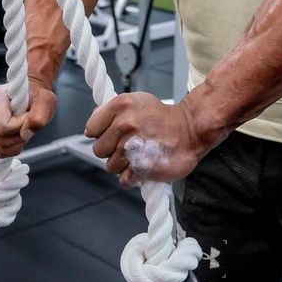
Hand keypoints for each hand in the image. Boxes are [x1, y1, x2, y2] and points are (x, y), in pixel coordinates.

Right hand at [0, 80, 56, 157]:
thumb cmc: (36, 97)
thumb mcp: (46, 101)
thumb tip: (25, 134)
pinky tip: (16, 133)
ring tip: (21, 127)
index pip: (2, 127)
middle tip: (27, 124)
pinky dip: (11, 147)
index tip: (28, 116)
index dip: (20, 126)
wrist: (30, 96)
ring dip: (16, 143)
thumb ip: (39, 117)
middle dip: (19, 137)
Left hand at [85, 92, 214, 186]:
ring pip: (110, 167)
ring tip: (139, 153)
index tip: (112, 133)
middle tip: (129, 144)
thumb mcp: (136, 101)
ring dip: (123, 164)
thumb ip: (111, 111)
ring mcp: (132, 146)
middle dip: (111, 150)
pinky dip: (132, 176)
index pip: (91, 128)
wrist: (190, 129)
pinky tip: (143, 165)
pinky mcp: (141, 167)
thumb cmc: (162, 117)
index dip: (101, 133)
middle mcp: (125, 124)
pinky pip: (123, 179)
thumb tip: (92, 124)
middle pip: (98, 150)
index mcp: (121, 105)